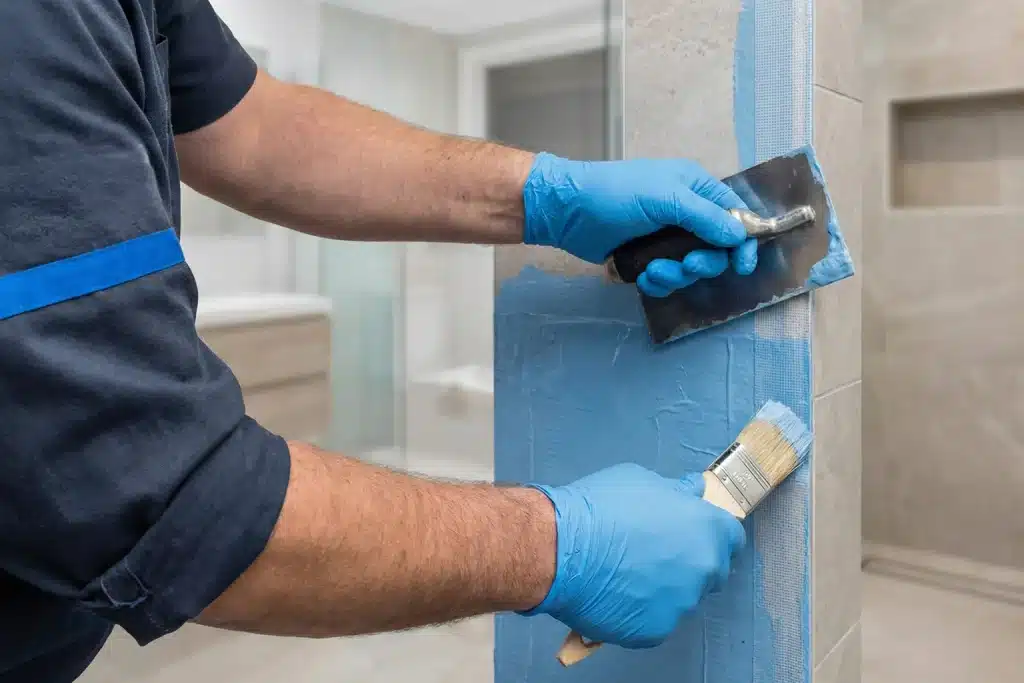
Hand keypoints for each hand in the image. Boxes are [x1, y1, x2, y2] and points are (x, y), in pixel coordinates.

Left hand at [522, 153, 758, 296]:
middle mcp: (685, 213)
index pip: (735, 215)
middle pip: (716, 248)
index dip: (743, 240)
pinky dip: (659, 282)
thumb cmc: (616, 194)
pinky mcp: (646, 257)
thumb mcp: (665, 198)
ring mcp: (665, 237)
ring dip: (677, 275)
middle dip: (703, 262)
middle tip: (686, 264)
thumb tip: (740, 236)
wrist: (567, 211)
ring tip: (654, 270)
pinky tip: (643, 276)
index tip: (743, 264)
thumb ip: (705, 217)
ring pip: (691, 267)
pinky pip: (667, 278)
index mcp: (695, 188)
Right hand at [522, 463, 745, 647]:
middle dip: (692, 563)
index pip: (732, 538)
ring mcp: (680, 604)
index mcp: (705, 529)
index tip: (696, 533)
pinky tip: (616, 594)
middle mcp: (702, 569)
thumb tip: (689, 493)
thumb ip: (674, 492)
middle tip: (656, 553)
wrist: (560, 549)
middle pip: (711, 571)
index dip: (714, 534)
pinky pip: (655, 620)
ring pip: (681, 598)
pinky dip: (641, 611)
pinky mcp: (655, 631)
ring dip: (665, 588)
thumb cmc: (599, 507)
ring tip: (627, 575)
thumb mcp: (642, 481)